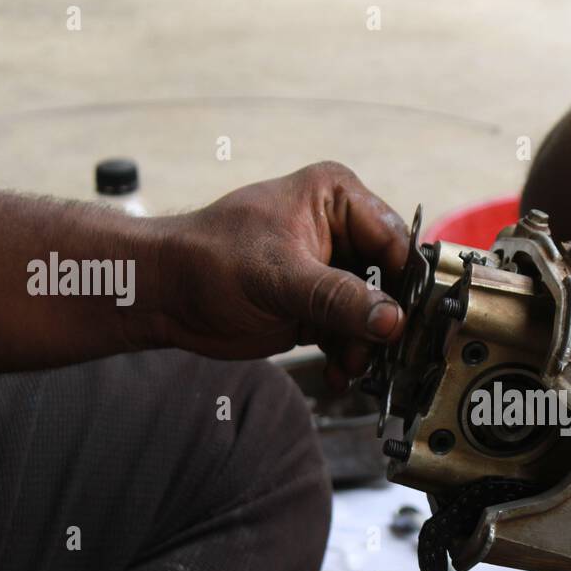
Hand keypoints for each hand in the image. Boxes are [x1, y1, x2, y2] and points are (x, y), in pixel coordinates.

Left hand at [152, 162, 409, 387]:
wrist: (165, 296)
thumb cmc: (207, 260)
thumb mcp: (280, 277)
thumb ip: (339, 299)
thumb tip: (391, 319)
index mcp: (336, 198)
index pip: (393, 242)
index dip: (403, 284)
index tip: (405, 322)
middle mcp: (341, 231)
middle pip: (388, 281)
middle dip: (382, 321)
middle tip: (378, 351)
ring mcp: (331, 270)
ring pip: (372, 313)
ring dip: (365, 345)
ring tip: (350, 364)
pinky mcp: (319, 305)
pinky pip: (351, 333)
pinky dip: (348, 355)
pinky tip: (338, 372)